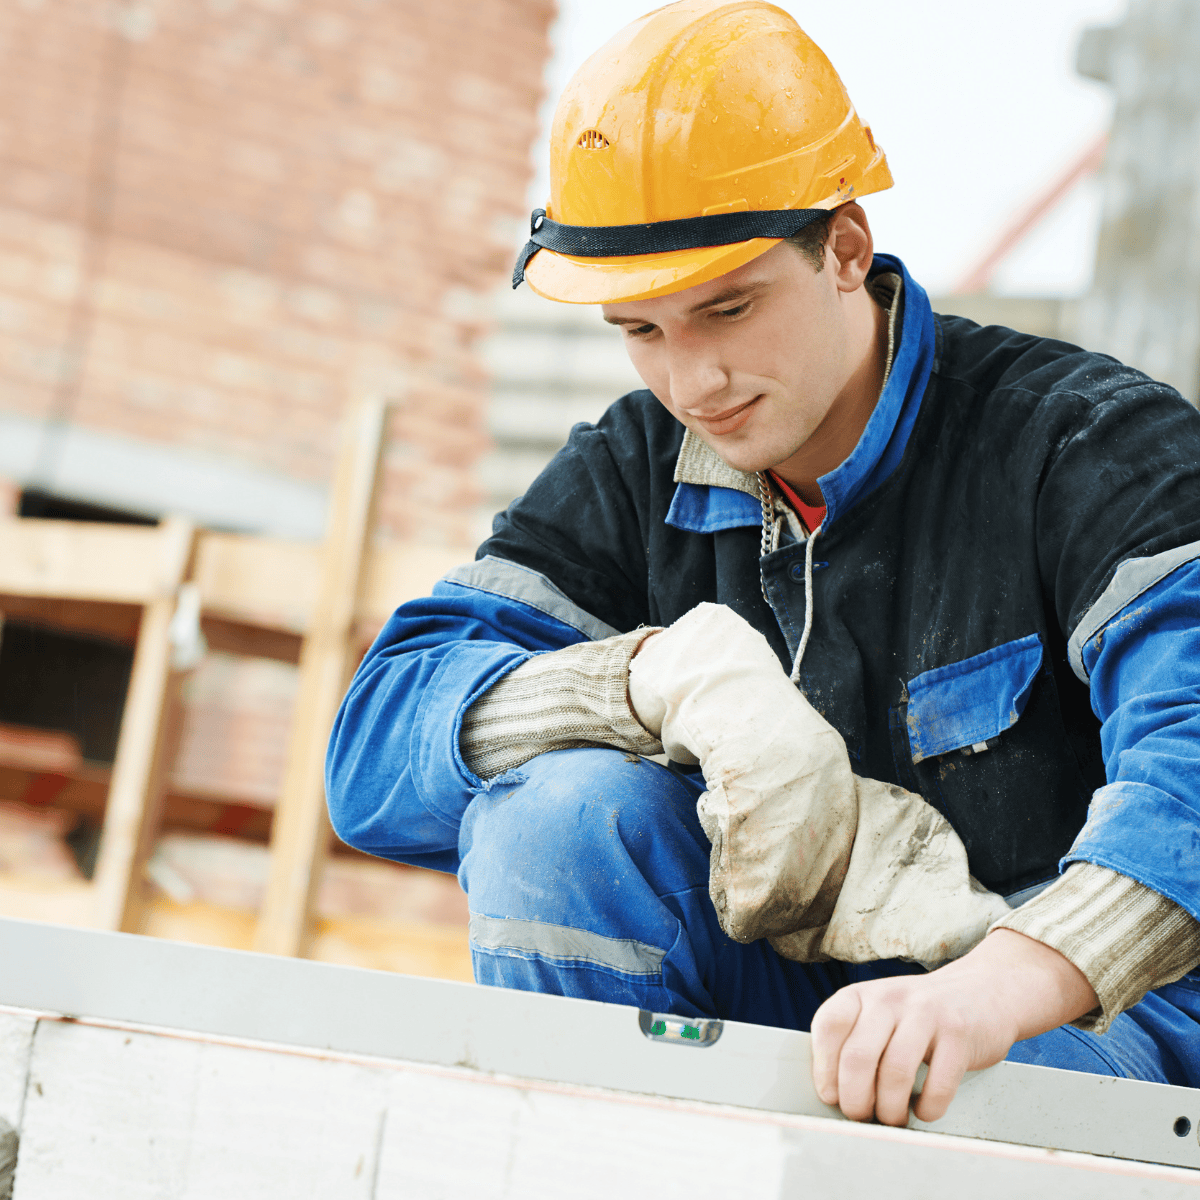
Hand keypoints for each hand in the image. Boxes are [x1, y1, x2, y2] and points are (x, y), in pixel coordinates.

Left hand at [810, 929, 1098, 1125]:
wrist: (982, 991)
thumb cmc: (918, 1015)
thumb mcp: (878, 1014)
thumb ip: (853, 1042)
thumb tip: (832, 1095)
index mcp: (861, 994)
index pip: (829, 1025)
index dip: (824, 1067)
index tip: (831, 1096)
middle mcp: (889, 998)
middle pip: (858, 1057)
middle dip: (855, 1100)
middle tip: (862, 1117)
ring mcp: (926, 1013)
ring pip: (895, 1073)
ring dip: (890, 1110)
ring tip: (892, 1119)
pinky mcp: (959, 1035)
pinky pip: (937, 1085)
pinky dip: (927, 1108)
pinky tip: (924, 1110)